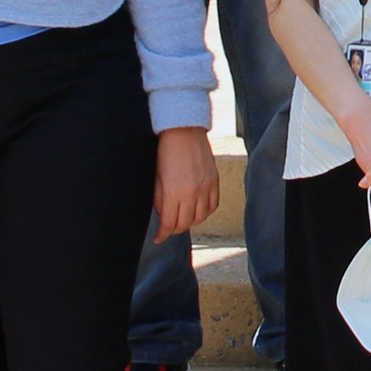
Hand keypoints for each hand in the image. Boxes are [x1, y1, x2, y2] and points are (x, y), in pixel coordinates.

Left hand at [153, 126, 220, 241]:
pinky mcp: (214, 181)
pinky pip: (213, 205)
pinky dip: (205, 211)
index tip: (159, 238)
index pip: (169, 224)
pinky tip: (198, 209)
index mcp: (173, 193)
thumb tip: (163, 216)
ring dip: (191, 221)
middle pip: (185, 224)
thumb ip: (160, 200)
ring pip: (201, 218)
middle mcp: (191, 193)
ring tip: (183, 218)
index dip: (163, 234)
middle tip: (169, 229)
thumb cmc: (165, 152)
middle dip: (175, 230)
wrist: (183, 132)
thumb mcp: (156, 179)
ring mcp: (205, 187)